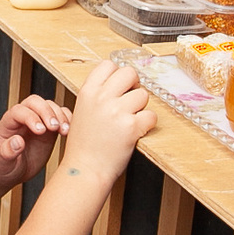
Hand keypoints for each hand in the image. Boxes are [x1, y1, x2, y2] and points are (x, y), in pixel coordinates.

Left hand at [0, 94, 68, 189]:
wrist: (12, 172)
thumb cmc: (3, 166)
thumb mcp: (2, 163)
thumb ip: (7, 152)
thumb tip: (18, 141)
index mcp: (8, 123)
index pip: (19, 111)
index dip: (31, 117)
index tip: (40, 131)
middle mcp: (23, 118)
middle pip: (35, 102)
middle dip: (47, 112)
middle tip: (54, 128)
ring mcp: (38, 120)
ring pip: (50, 106)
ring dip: (60, 116)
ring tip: (64, 131)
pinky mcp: (50, 128)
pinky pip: (61, 116)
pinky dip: (68, 120)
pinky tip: (69, 131)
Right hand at [59, 61, 153, 181]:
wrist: (85, 169)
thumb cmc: (84, 144)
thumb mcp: (82, 111)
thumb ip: (98, 95)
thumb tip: (119, 83)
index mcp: (87, 92)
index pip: (108, 65)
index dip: (117, 74)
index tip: (119, 86)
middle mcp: (101, 98)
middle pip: (129, 73)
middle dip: (134, 85)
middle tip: (130, 100)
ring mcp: (117, 111)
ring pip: (143, 95)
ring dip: (141, 107)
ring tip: (129, 120)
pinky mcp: (131, 127)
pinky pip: (151, 115)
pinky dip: (147, 124)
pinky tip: (136, 132)